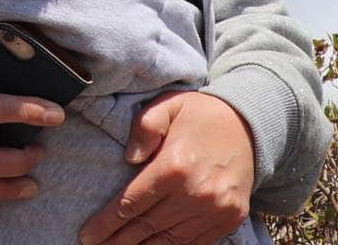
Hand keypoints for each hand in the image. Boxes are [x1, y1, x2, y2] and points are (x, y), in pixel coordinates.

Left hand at [78, 90, 255, 244]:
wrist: (249, 124)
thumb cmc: (199, 114)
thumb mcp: (166, 106)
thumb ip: (144, 128)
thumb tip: (128, 159)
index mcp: (174, 166)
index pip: (133, 203)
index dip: (108, 222)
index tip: (88, 234)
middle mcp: (195, 193)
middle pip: (148, 227)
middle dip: (119, 240)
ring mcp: (216, 210)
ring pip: (171, 240)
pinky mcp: (230, 219)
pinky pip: (196, 242)